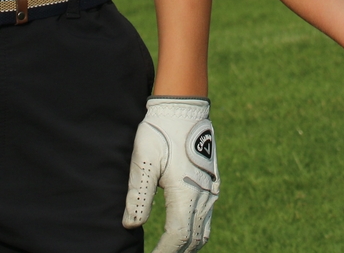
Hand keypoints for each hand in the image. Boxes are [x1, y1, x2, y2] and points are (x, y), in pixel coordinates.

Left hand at [122, 97, 217, 252]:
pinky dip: (194, 232)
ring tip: (167, 249)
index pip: (177, 237)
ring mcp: (211, 190)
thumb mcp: (144, 159)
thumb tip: (131, 225)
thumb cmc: (160, 130)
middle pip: (192, 239)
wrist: (183, 106)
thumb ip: (138, 194)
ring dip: (186, 245)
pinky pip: (206, 218)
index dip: (163, 252)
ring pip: (202, 231)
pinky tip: (181, 232)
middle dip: (175, 252)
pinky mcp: (212, 183)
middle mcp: (204, 195)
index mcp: (187, 192)